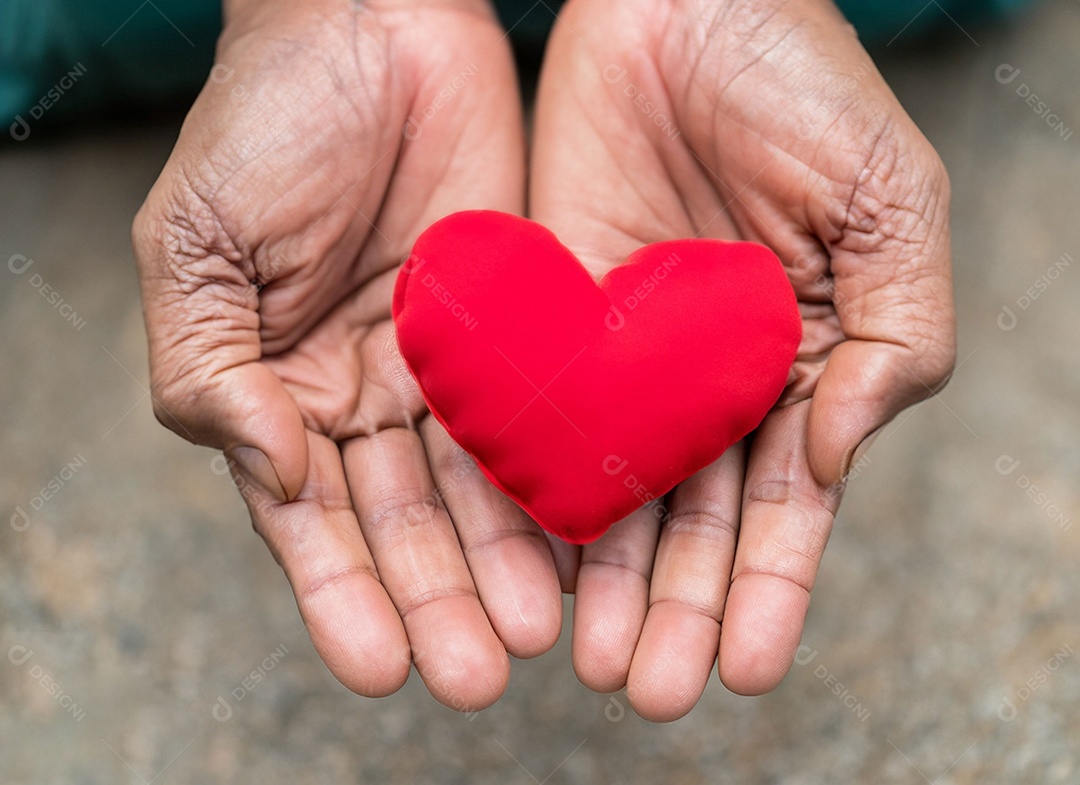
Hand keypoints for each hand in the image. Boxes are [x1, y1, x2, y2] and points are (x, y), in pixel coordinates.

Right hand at [133, 0, 560, 710]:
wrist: (371, 22)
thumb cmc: (262, 125)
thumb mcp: (195, 251)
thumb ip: (209, 373)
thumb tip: (271, 476)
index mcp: (283, 392)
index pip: (310, 519)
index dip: (340, 595)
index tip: (375, 668)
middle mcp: (369, 397)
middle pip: (404, 524)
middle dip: (436, 600)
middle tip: (477, 675)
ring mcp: (450, 369)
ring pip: (479, 489)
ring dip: (501, 566)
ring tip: (534, 637)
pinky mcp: (520, 330)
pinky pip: (539, 419)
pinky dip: (552, 484)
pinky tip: (577, 548)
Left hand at [531, 0, 954, 719]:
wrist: (682, 0)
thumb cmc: (801, 88)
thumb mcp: (890, 205)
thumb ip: (892, 337)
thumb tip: (840, 459)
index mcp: (798, 366)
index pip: (785, 504)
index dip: (770, 589)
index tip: (746, 668)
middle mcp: (706, 381)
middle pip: (689, 520)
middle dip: (672, 607)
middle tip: (644, 689)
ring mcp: (623, 358)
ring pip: (608, 491)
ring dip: (598, 579)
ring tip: (582, 658)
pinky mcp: (547, 322)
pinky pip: (532, 419)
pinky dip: (527, 491)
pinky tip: (524, 559)